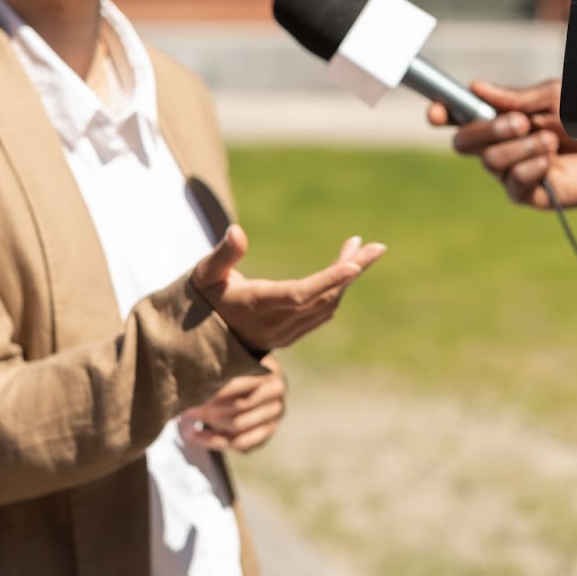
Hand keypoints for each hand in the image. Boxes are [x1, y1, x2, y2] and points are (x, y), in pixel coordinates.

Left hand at [179, 354, 286, 452]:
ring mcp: (275, 415)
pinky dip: (215, 442)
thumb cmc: (236, 366)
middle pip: (240, 406)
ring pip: (238, 425)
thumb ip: (221, 361)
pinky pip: (240, 443)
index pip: (241, 384)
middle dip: (210, 408)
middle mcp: (277, 393)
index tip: (193, 390)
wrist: (255, 380)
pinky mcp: (267, 433)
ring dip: (210, 424)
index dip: (216, 390)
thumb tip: (190, 363)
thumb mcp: (235, 358)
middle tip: (186, 405)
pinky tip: (195, 434)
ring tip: (188, 416)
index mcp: (270, 370)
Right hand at [192, 227, 384, 352]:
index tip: (355, 265)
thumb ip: (223, 255)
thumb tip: (237, 230)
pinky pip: (323, 313)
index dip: (329, 280)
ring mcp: (287, 332)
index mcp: (258, 306)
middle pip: (324, 297)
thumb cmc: (201, 302)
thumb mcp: (205, 275)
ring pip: (327, 304)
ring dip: (346, 277)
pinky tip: (345, 270)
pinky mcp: (291, 335)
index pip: (300, 293)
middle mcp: (278, 323)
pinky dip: (337, 290)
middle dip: (352, 270)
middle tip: (377, 247)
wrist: (199, 345)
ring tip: (359, 249)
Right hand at [428, 79, 576, 209]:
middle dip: (488, 130)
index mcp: (497, 119)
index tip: (436, 113)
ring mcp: (510, 172)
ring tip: (550, 140)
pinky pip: (513, 182)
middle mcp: (498, 146)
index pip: (459, 117)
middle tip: (522, 122)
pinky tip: (550, 159)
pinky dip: (532, 166)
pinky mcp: (527, 194)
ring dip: (520, 147)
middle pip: (464, 143)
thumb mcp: (551, 97)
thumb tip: (476, 87)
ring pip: (491, 162)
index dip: (442, 114)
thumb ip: (515, 98)